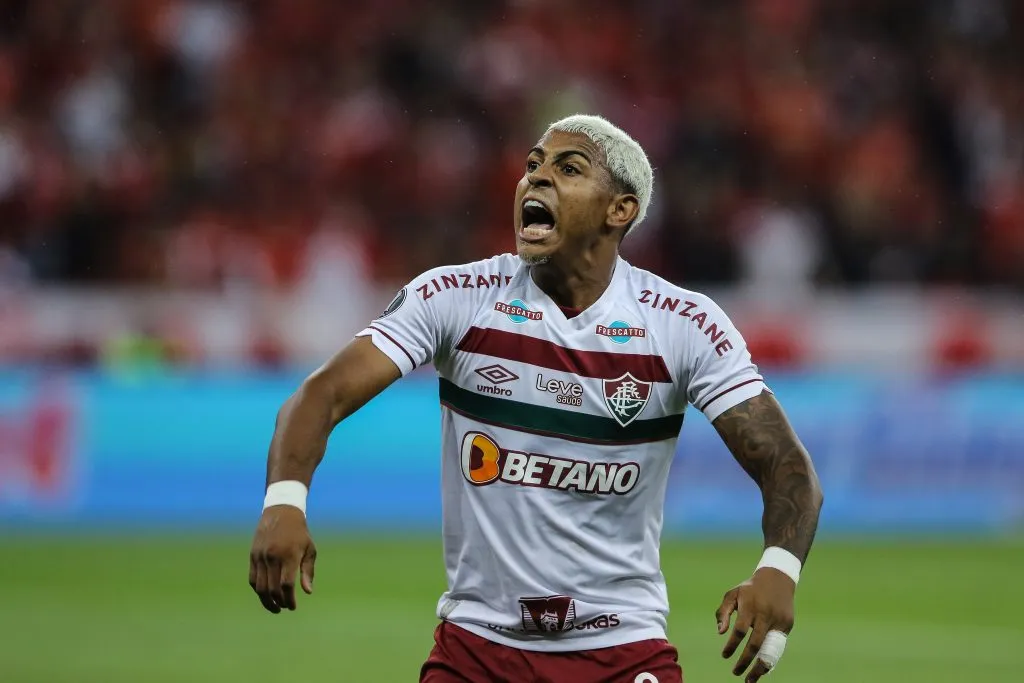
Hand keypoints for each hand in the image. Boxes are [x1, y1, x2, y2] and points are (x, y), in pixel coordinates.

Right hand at [249, 505, 316, 612]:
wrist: (281, 513)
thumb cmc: (299, 533)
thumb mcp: (310, 549)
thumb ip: (307, 571)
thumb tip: (307, 592)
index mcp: (289, 555)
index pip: (286, 584)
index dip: (289, 599)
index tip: (293, 606)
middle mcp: (273, 557)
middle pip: (272, 588)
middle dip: (279, 602)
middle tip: (285, 607)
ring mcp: (261, 557)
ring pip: (260, 587)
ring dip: (267, 601)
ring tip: (275, 607)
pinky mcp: (253, 556)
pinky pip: (252, 579)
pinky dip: (258, 590)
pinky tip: (266, 595)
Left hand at [715, 567, 795, 681]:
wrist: (778, 579)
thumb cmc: (750, 589)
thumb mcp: (733, 594)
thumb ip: (723, 612)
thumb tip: (720, 632)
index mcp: (750, 606)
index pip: (740, 631)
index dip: (732, 646)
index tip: (724, 656)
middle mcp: (765, 615)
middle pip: (756, 644)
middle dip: (745, 662)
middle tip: (735, 672)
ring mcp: (778, 621)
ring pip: (770, 649)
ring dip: (760, 667)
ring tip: (750, 680)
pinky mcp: (787, 625)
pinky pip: (777, 646)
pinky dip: (769, 658)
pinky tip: (761, 668)